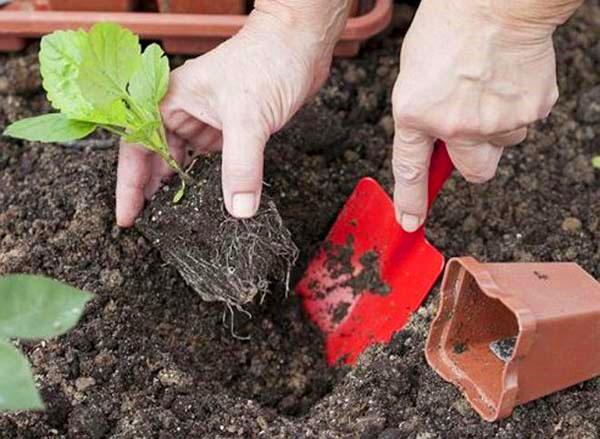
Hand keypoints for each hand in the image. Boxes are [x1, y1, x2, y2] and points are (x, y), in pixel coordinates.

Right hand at [116, 1, 350, 225]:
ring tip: (177, 218)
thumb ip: (241, 166)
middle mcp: (183, 111)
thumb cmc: (267, 61)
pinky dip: (209, 180)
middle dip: (152, 191)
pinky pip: (212, 161)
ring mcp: (207, 120)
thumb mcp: (248, 118)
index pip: (136, 146)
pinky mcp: (231, 129)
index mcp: (169, 99)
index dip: (129, 184)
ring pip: (185, 161)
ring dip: (181, 186)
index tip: (128, 217)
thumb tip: (239, 209)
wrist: (300, 44)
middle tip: (152, 225)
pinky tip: (210, 199)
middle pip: (156, 158)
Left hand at [390, 0, 579, 231]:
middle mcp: (454, 125)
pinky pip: (525, 122)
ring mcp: (496, 121)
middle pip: (474, 173)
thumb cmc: (449, 25)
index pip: (410, 169)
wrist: (497, 1)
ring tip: (491, 87)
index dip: (410, 200)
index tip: (411, 222)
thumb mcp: (415, 74)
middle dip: (473, 161)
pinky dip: (518, 108)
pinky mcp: (531, 110)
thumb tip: (435, 140)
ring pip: (502, 145)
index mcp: (415, 113)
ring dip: (497, 128)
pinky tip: (509, 78)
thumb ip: (423, 113)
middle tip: (473, 133)